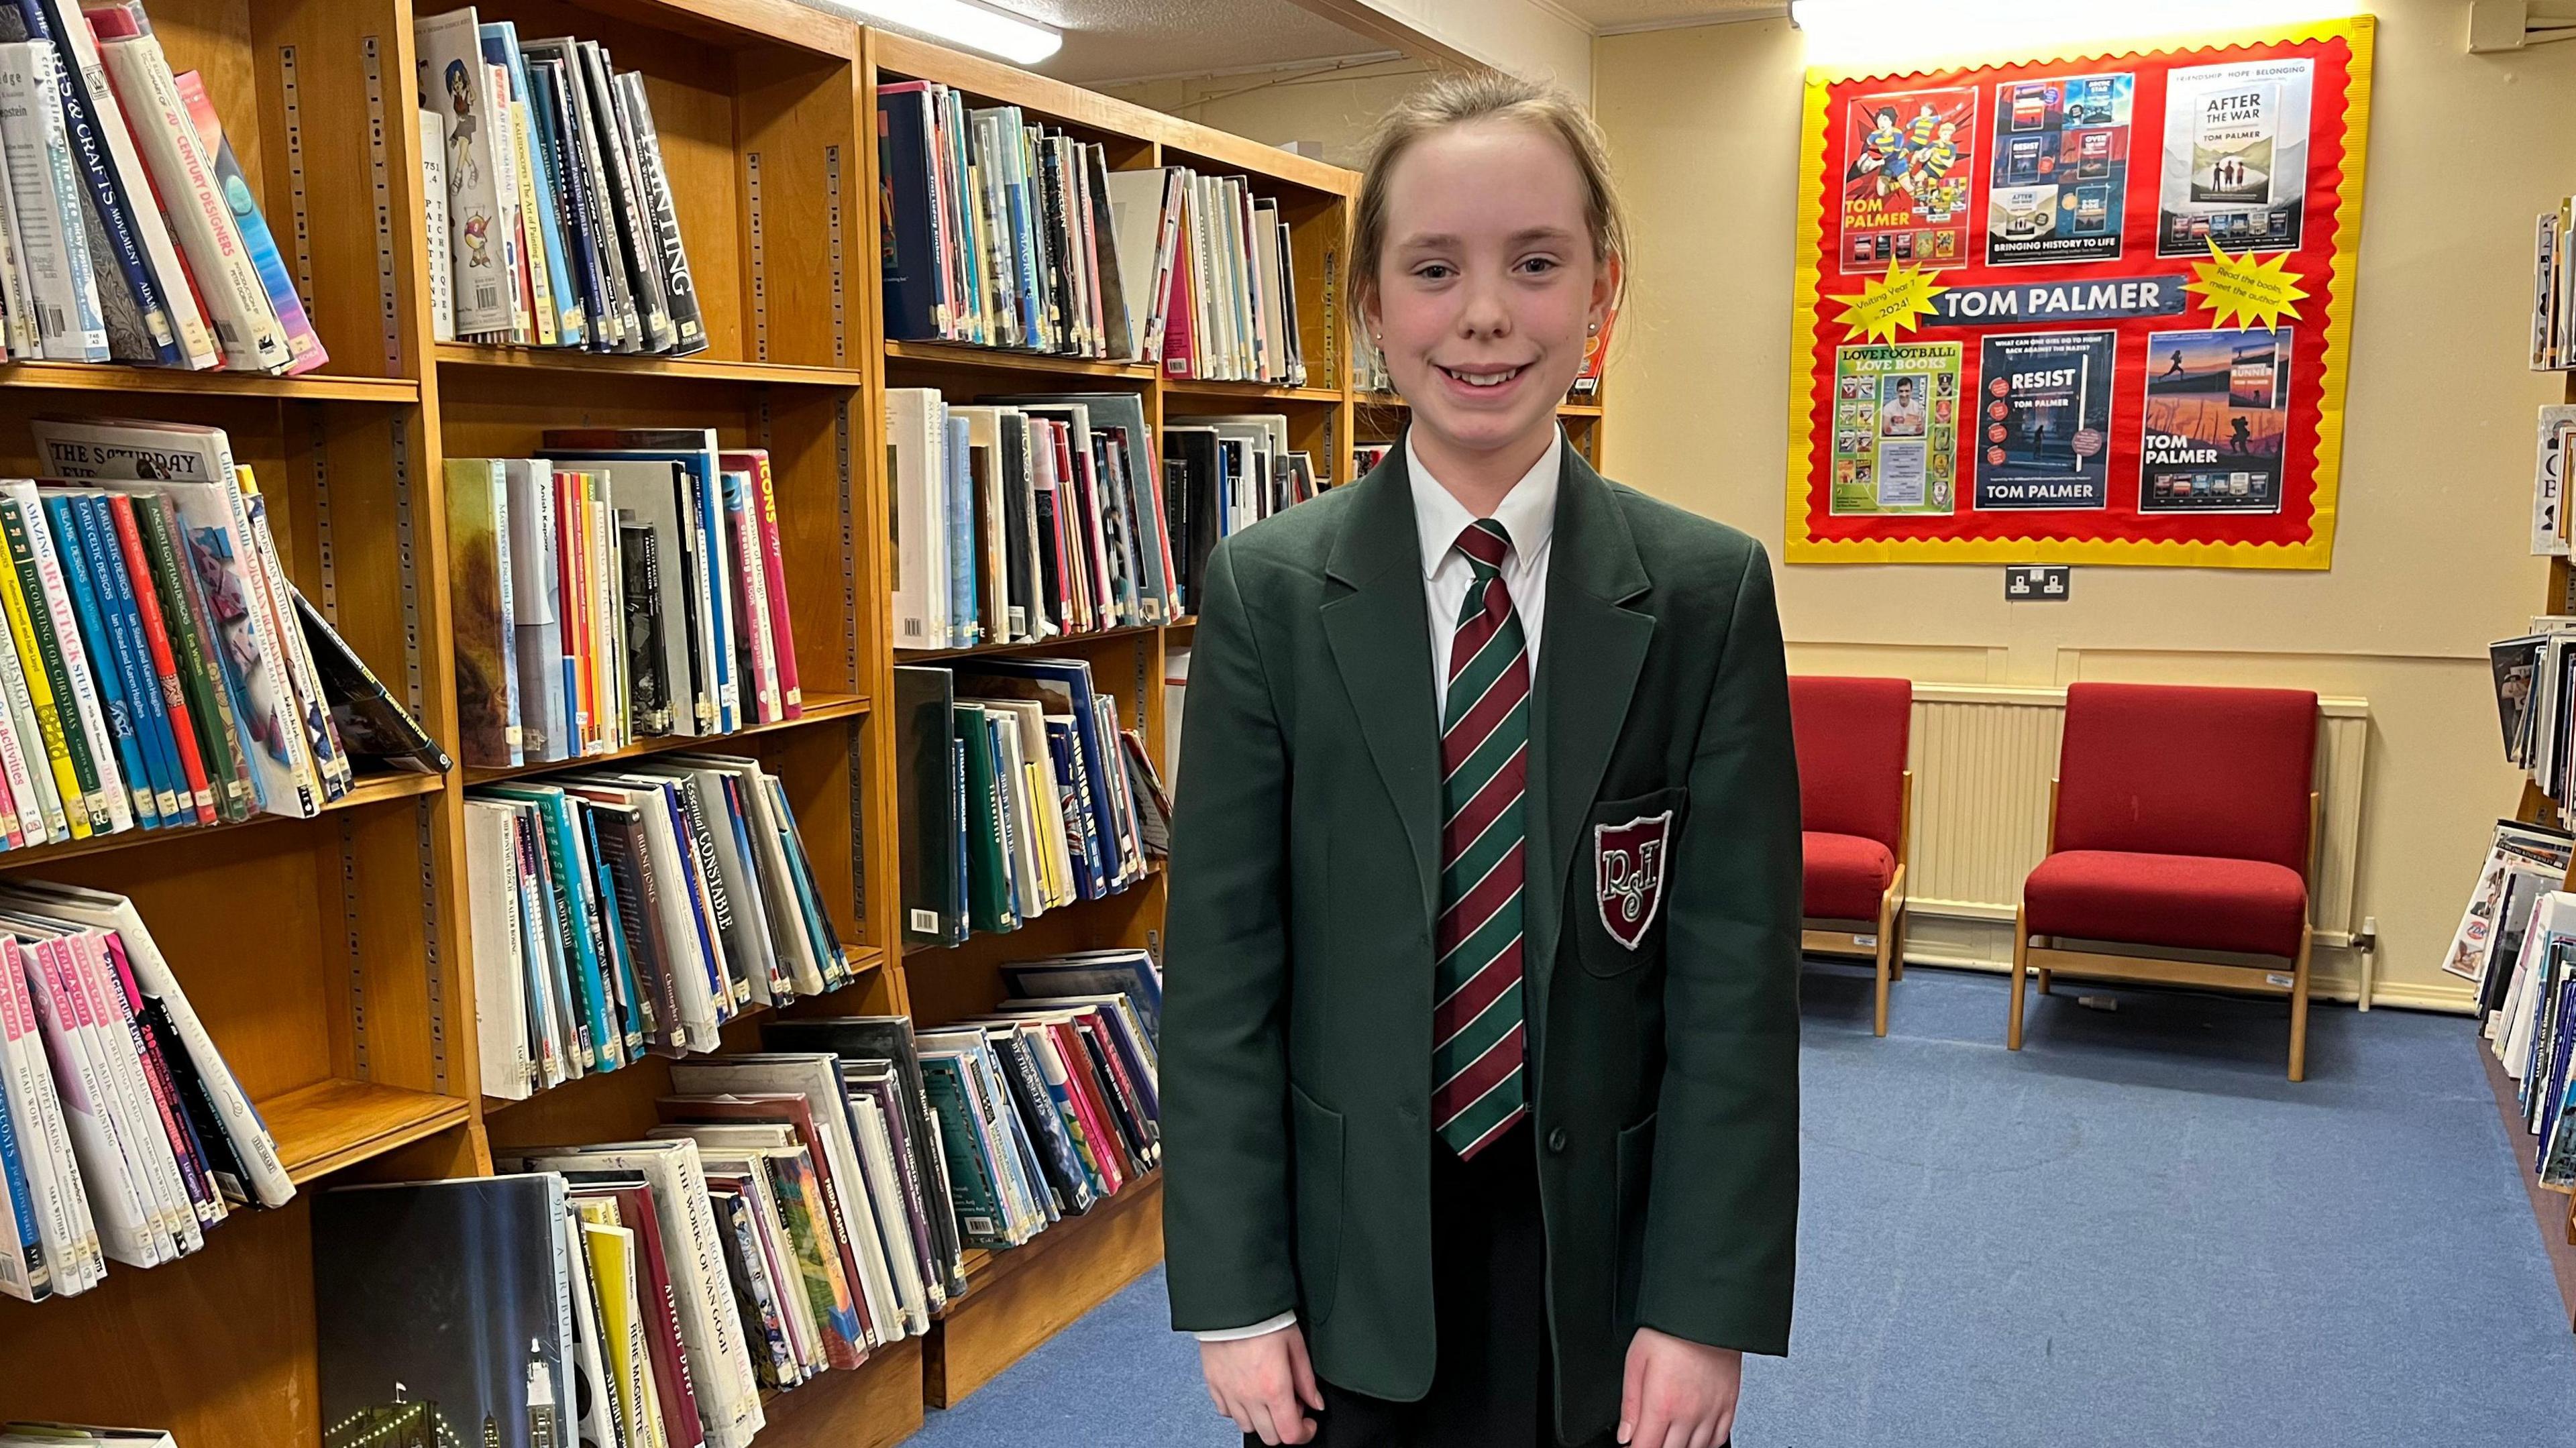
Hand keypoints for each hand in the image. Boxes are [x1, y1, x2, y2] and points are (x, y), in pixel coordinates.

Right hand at [1201, 1325, 1324, 1444]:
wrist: (1231, 1302)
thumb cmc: (1264, 1318)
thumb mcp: (1295, 1345)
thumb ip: (1306, 1380)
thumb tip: (1316, 1403)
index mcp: (1274, 1388)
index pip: (1290, 1433)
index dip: (1304, 1433)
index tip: (1308, 1423)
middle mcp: (1249, 1396)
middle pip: (1269, 1436)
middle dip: (1285, 1427)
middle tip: (1290, 1404)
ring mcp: (1229, 1393)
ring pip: (1247, 1427)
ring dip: (1261, 1419)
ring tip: (1268, 1397)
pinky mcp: (1213, 1385)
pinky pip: (1225, 1412)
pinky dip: (1238, 1409)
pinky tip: (1247, 1392)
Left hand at [1618, 1327, 1741, 1447]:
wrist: (1707, 1313)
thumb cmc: (1670, 1330)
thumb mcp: (1636, 1361)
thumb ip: (1630, 1403)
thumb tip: (1625, 1434)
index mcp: (1663, 1404)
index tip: (1634, 1444)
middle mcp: (1690, 1413)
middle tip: (1650, 1436)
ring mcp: (1712, 1411)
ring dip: (1679, 1447)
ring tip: (1669, 1436)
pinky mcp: (1729, 1405)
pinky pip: (1719, 1438)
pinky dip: (1706, 1444)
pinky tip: (1694, 1437)